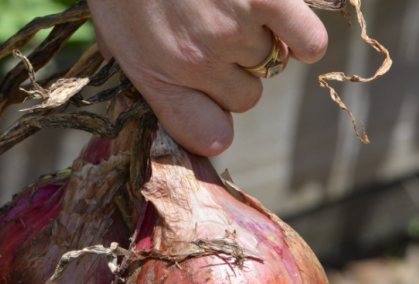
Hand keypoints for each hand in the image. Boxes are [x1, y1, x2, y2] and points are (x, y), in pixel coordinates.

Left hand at [87, 0, 328, 155]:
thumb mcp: (111, 29)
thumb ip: (136, 69)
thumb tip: (155, 103)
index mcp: (156, 75)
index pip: (205, 135)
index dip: (215, 122)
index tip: (215, 105)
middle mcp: (196, 63)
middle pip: (246, 98)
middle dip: (236, 72)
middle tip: (220, 35)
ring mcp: (234, 31)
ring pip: (271, 63)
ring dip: (261, 39)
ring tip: (234, 5)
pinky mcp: (268, 0)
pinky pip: (307, 42)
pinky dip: (302, 35)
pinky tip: (283, 16)